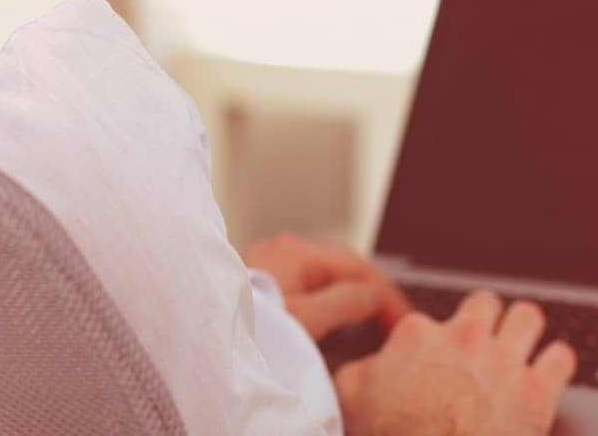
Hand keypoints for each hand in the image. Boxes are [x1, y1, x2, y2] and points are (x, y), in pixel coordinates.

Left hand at [241, 233, 411, 341]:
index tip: (404, 320)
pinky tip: (329, 325)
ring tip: (367, 327)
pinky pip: (303, 291)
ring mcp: (266, 268)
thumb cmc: (244, 333)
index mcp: (296, 252)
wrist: (193, 344)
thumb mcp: (307, 319)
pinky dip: (325, 306)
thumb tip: (374, 294)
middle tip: (391, 322)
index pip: (359, 266)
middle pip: (341, 269)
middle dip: (370, 294)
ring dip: (347, 301)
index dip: (387, 294)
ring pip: (322, 281)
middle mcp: (280, 252)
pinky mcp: (256, 289)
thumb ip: (347, 301)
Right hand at [334, 289, 576, 435]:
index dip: (433, 340)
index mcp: (419, 335)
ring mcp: (504, 362)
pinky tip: (547, 374)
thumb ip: (358, 371)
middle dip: (487, 320)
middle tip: (484, 342)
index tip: (434, 359)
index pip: (431, 318)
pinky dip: (556, 365)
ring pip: (528, 316)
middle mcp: (465, 338)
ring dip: (525, 331)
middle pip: (486, 303)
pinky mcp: (537, 392)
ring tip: (521, 346)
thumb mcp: (350, 401)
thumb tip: (365, 366)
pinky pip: (561, 357)